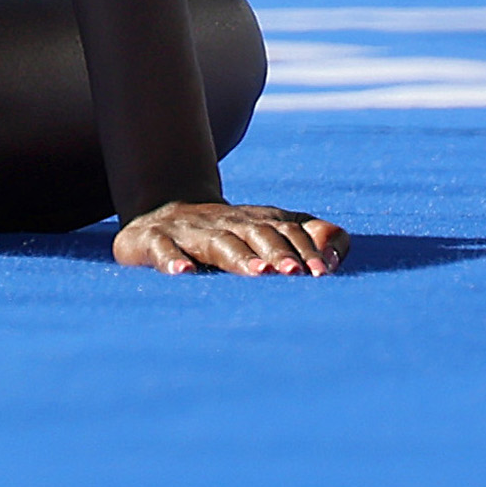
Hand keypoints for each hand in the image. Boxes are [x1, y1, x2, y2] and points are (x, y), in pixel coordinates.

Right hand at [114, 199, 345, 276]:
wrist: (156, 212)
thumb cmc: (226, 235)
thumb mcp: (267, 230)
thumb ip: (310, 236)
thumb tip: (335, 257)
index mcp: (255, 221)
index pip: (287, 229)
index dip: (305, 248)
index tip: (321, 274)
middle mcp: (224, 222)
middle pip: (256, 233)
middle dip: (277, 252)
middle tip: (295, 274)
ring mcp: (187, 231)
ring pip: (217, 242)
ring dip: (239, 257)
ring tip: (258, 273)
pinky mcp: (150, 240)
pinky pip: (162, 249)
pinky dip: (172, 260)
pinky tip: (184, 273)